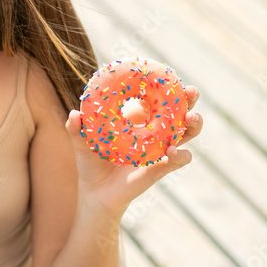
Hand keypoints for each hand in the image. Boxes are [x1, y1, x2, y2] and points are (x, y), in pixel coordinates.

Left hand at [63, 86, 203, 215]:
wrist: (96, 193)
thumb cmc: (91, 162)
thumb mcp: (82, 143)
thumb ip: (76, 129)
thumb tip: (74, 114)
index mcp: (139, 119)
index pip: (158, 98)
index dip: (167, 86)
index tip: (171, 74)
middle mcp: (155, 132)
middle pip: (179, 112)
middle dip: (189, 100)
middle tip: (191, 91)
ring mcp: (161, 150)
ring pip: (186, 134)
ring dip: (193, 125)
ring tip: (190, 119)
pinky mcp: (160, 168)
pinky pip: (176, 162)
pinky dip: (179, 156)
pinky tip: (174, 152)